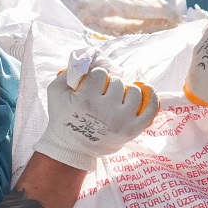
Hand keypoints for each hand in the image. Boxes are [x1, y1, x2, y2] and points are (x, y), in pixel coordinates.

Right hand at [33, 65, 158, 172]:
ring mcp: (122, 121)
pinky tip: (145, 91)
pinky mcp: (133, 130)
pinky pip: (151, 108)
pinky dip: (151, 97)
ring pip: (135, 92)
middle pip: (118, 82)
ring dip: (127, 92)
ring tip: (117, 99)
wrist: (71, 149)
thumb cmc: (62, 118)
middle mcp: (106, 111)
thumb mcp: (55, 91)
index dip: (95, 78)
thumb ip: (69, 71)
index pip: (101, 73)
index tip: (91, 86)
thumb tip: (89, 58)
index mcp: (86, 100)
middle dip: (110, 85)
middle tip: (102, 96)